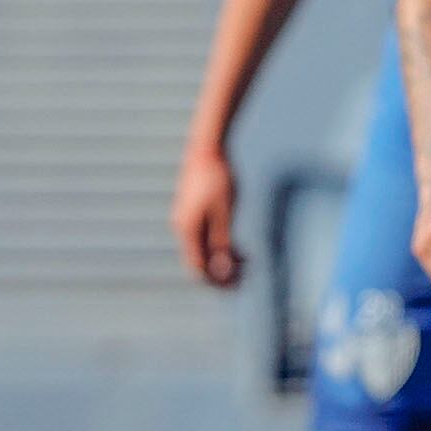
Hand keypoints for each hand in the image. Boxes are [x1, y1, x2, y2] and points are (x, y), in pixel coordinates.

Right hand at [171, 147, 241, 286]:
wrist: (207, 147)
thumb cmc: (218, 178)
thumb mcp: (225, 212)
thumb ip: (222, 242)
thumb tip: (221, 270)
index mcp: (187, 230)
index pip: (197, 269)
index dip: (217, 282)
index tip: (240, 283)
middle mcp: (182, 227)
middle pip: (199, 262)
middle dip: (222, 273)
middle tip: (248, 272)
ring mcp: (186, 220)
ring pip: (203, 251)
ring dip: (223, 260)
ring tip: (247, 259)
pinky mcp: (193, 212)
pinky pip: (204, 238)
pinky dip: (220, 246)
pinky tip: (239, 245)